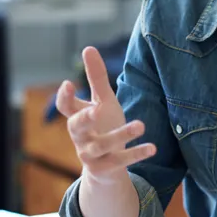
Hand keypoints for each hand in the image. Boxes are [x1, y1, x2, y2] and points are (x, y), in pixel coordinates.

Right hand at [55, 47, 154, 183]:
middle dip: (86, 119)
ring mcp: (90, 154)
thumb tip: (88, 48)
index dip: (64, 97)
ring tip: (141, 125)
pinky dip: (136, 154)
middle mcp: (79, 136)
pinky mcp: (104, 168)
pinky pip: (120, 161)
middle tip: (97, 111)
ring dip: (122, 135)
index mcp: (77, 117)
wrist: (105, 166)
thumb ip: (96, 78)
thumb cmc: (102, 126)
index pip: (65, 107)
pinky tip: (152, 147)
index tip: (68, 84)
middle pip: (77, 127)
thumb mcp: (102, 102)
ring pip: (103, 144)